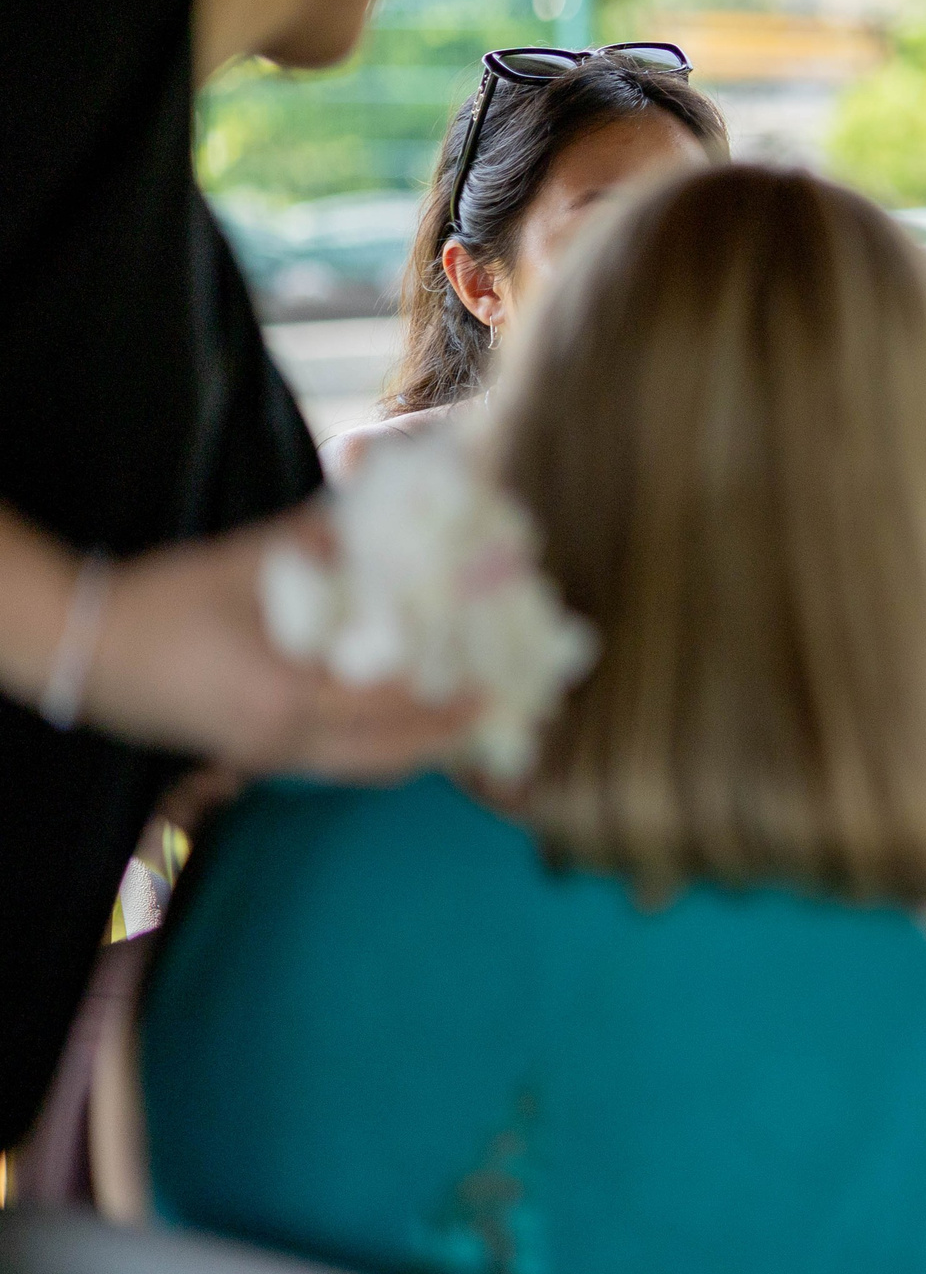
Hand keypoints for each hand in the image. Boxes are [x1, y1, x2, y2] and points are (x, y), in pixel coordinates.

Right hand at [77, 505, 476, 778]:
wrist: (83, 652)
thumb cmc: (162, 604)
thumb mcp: (244, 563)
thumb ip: (316, 536)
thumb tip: (373, 505)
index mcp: (288, 695)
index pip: (392, 707)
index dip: (448, 697)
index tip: (494, 680)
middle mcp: (285, 739)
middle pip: (389, 756)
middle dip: (446, 738)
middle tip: (494, 711)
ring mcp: (265, 757)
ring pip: (362, 768)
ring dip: (415, 747)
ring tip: (457, 718)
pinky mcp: (250, 759)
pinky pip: (334, 764)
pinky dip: (376, 748)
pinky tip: (394, 719)